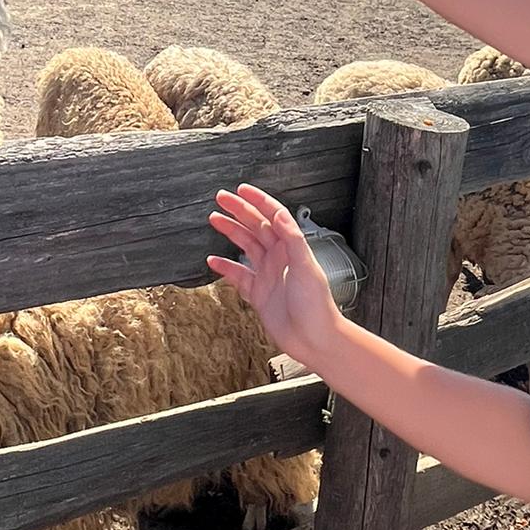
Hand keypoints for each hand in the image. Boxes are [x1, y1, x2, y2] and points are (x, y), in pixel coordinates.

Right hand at [208, 183, 344, 371]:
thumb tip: (280, 214)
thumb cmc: (317, 306)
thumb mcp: (305, 267)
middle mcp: (278, 258)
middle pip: (256, 227)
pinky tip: (212, 261)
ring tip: (215, 219)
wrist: (315, 339)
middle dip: (239, 211)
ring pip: (246, 247)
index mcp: (291, 248)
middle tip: (221, 198)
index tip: (241, 190)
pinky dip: (225, 267)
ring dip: (231, 232)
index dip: (258, 201)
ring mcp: (267, 275)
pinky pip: (238, 276)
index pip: (273, 216)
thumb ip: (293, 239)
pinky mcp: (259, 294)